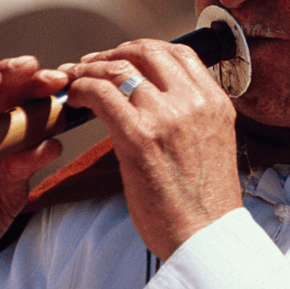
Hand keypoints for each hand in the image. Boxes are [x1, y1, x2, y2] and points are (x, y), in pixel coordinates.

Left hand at [61, 39, 241, 258]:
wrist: (205, 239)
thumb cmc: (204, 204)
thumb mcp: (213, 145)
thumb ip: (192, 117)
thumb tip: (158, 102)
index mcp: (215, 102)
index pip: (181, 53)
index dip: (146, 50)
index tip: (125, 59)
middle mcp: (194, 102)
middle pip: (148, 51)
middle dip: (114, 52)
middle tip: (92, 64)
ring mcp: (167, 116)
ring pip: (120, 68)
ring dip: (90, 68)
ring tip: (73, 79)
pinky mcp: (139, 136)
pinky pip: (102, 94)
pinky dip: (82, 89)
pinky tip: (74, 100)